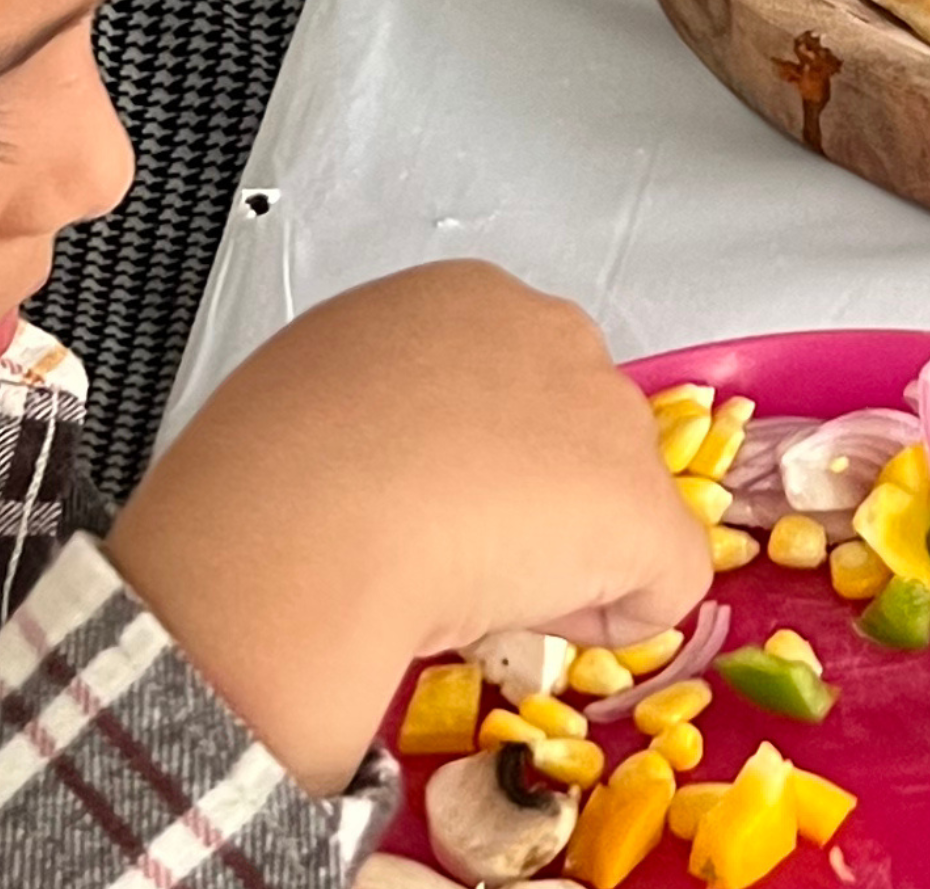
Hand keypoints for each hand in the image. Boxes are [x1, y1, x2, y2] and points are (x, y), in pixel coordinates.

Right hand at [107, 263, 705, 794]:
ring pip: (611, 496)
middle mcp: (550, 332)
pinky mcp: (641, 509)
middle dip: (524, 492)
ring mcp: (607, 414)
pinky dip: (614, 618)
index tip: (421, 502)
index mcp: (461, 296)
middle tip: (442, 556)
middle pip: (568, 426)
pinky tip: (536, 633)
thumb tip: (374, 471)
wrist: (301, 532)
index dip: (471, 452)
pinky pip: (660, 580)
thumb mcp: (304, 398)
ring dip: (559, 549)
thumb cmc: (269, 472)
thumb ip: (366, 412)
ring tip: (465, 594)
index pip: (503, 377)